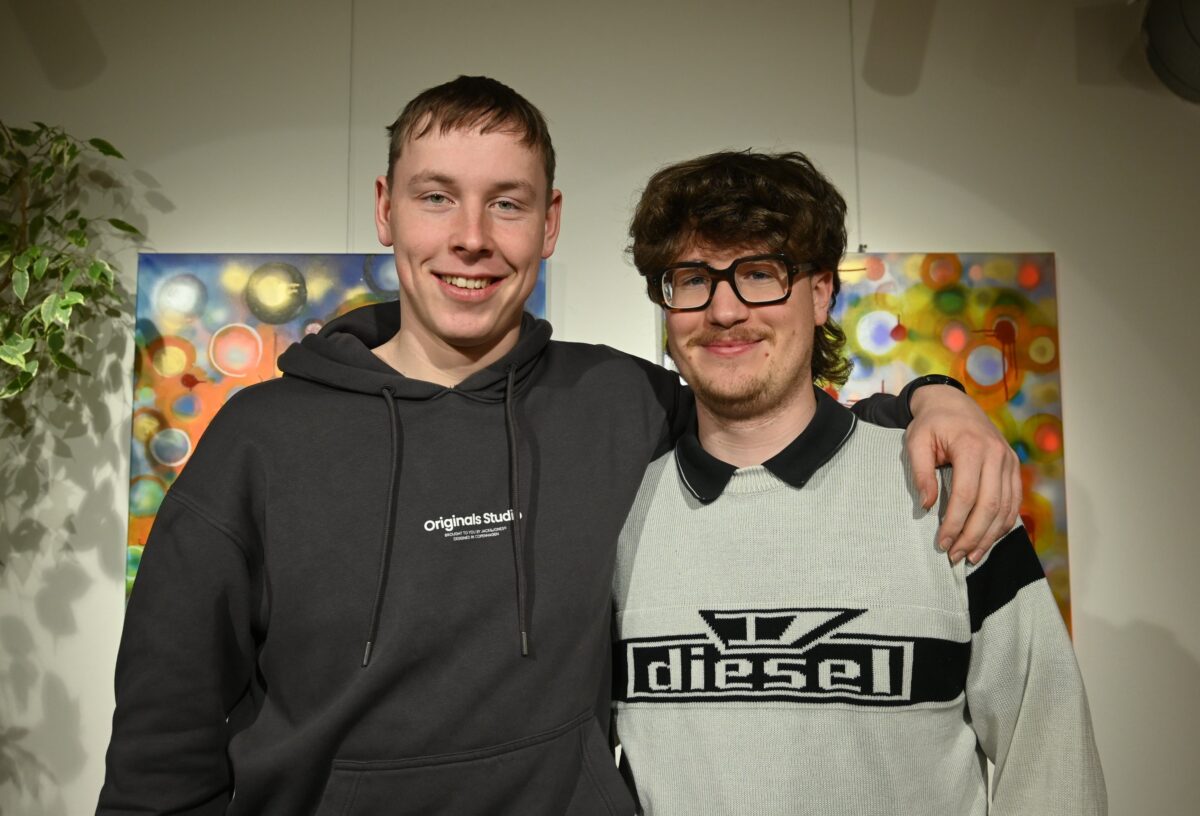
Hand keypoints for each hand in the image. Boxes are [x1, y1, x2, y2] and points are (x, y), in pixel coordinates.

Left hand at [905, 385, 1020, 563]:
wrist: (953, 403)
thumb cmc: (931, 424)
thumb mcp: (915, 441)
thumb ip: (920, 472)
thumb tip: (927, 506)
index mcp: (973, 447)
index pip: (966, 495)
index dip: (955, 523)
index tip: (941, 542)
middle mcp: (997, 455)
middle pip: (990, 506)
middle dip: (972, 536)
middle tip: (955, 556)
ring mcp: (1009, 461)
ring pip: (1005, 508)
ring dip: (989, 537)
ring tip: (971, 556)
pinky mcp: (1013, 467)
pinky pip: (1013, 502)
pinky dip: (1002, 524)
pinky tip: (988, 540)